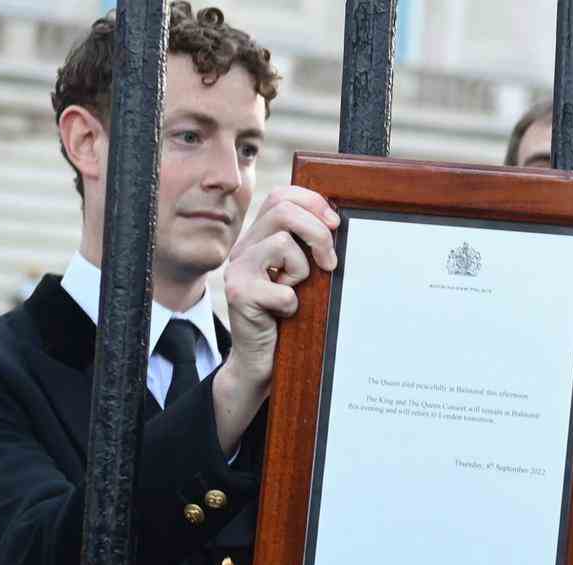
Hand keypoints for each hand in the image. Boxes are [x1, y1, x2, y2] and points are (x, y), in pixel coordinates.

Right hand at [213, 186, 338, 451]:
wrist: (259, 361)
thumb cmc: (286, 316)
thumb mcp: (299, 275)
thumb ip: (307, 246)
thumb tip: (335, 221)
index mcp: (257, 238)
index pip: (281, 196)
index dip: (312, 202)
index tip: (335, 224)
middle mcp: (243, 249)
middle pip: (282, 211)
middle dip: (317, 232)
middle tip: (330, 263)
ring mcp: (237, 270)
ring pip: (283, 244)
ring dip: (303, 272)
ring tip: (295, 293)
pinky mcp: (240, 295)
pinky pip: (284, 289)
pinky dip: (293, 305)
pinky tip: (283, 316)